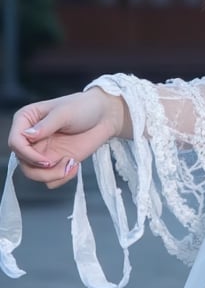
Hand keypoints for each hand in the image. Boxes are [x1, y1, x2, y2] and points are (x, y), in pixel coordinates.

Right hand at [8, 89, 127, 189]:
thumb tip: (26, 135)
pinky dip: (61, 178)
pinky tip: (75, 165)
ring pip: (34, 174)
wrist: (105, 117)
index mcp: (26, 120)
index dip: (27, 154)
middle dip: (41, 170)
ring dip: (52, 175)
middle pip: (23, 163)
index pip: (15, 142)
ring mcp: (42, 152)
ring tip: (72, 164)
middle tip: (63, 163)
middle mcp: (30, 138)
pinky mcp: (54, 163)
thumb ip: (46, 125)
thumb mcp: (65, 112)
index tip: (46, 160)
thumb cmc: (85, 107)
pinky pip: (49, 180)